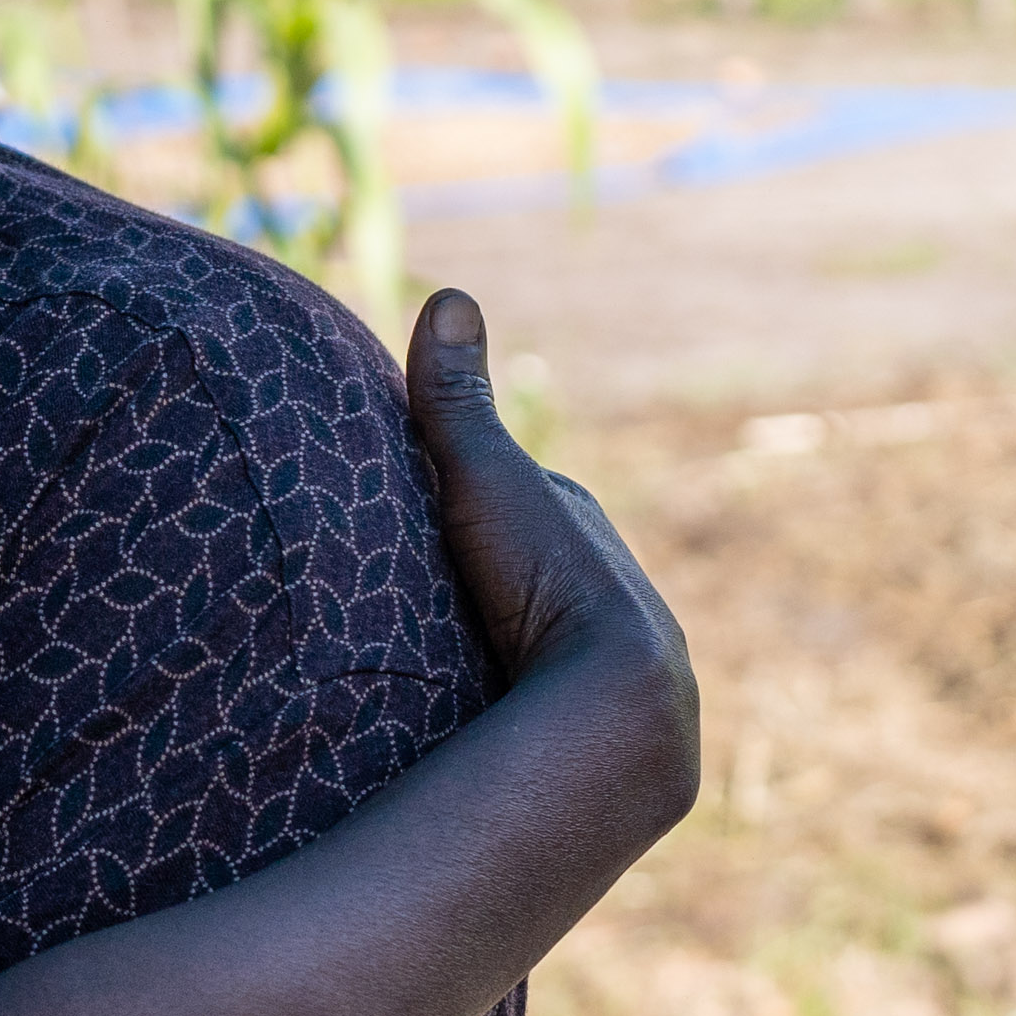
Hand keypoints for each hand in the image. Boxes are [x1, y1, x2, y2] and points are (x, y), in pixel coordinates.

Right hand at [400, 288, 690, 699]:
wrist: (614, 702)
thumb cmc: (547, 575)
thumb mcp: (484, 476)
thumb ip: (456, 399)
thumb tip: (450, 292)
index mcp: (580, 523)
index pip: (512, 492)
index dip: (458, 490)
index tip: (402, 496)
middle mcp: (608, 582)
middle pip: (524, 563)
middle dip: (480, 568)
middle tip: (401, 583)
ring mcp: (606, 656)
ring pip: (534, 633)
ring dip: (494, 639)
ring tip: (423, 658)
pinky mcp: (599, 722)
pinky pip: (543, 693)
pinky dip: (509, 691)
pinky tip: (469, 710)